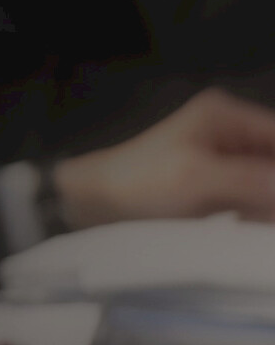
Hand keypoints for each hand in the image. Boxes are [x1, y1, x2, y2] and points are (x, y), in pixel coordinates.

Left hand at [53, 87, 274, 228]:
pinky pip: (254, 199)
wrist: (88, 203)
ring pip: (269, 184)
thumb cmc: (139, 183)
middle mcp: (230, 132)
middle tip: (263, 217)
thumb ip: (252, 180)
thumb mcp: (197, 179)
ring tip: (252, 223)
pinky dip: (258, 214)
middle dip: (274, 192)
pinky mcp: (216, 187)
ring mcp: (224, 160)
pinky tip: (247, 228)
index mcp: (227, 116)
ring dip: (269, 206)